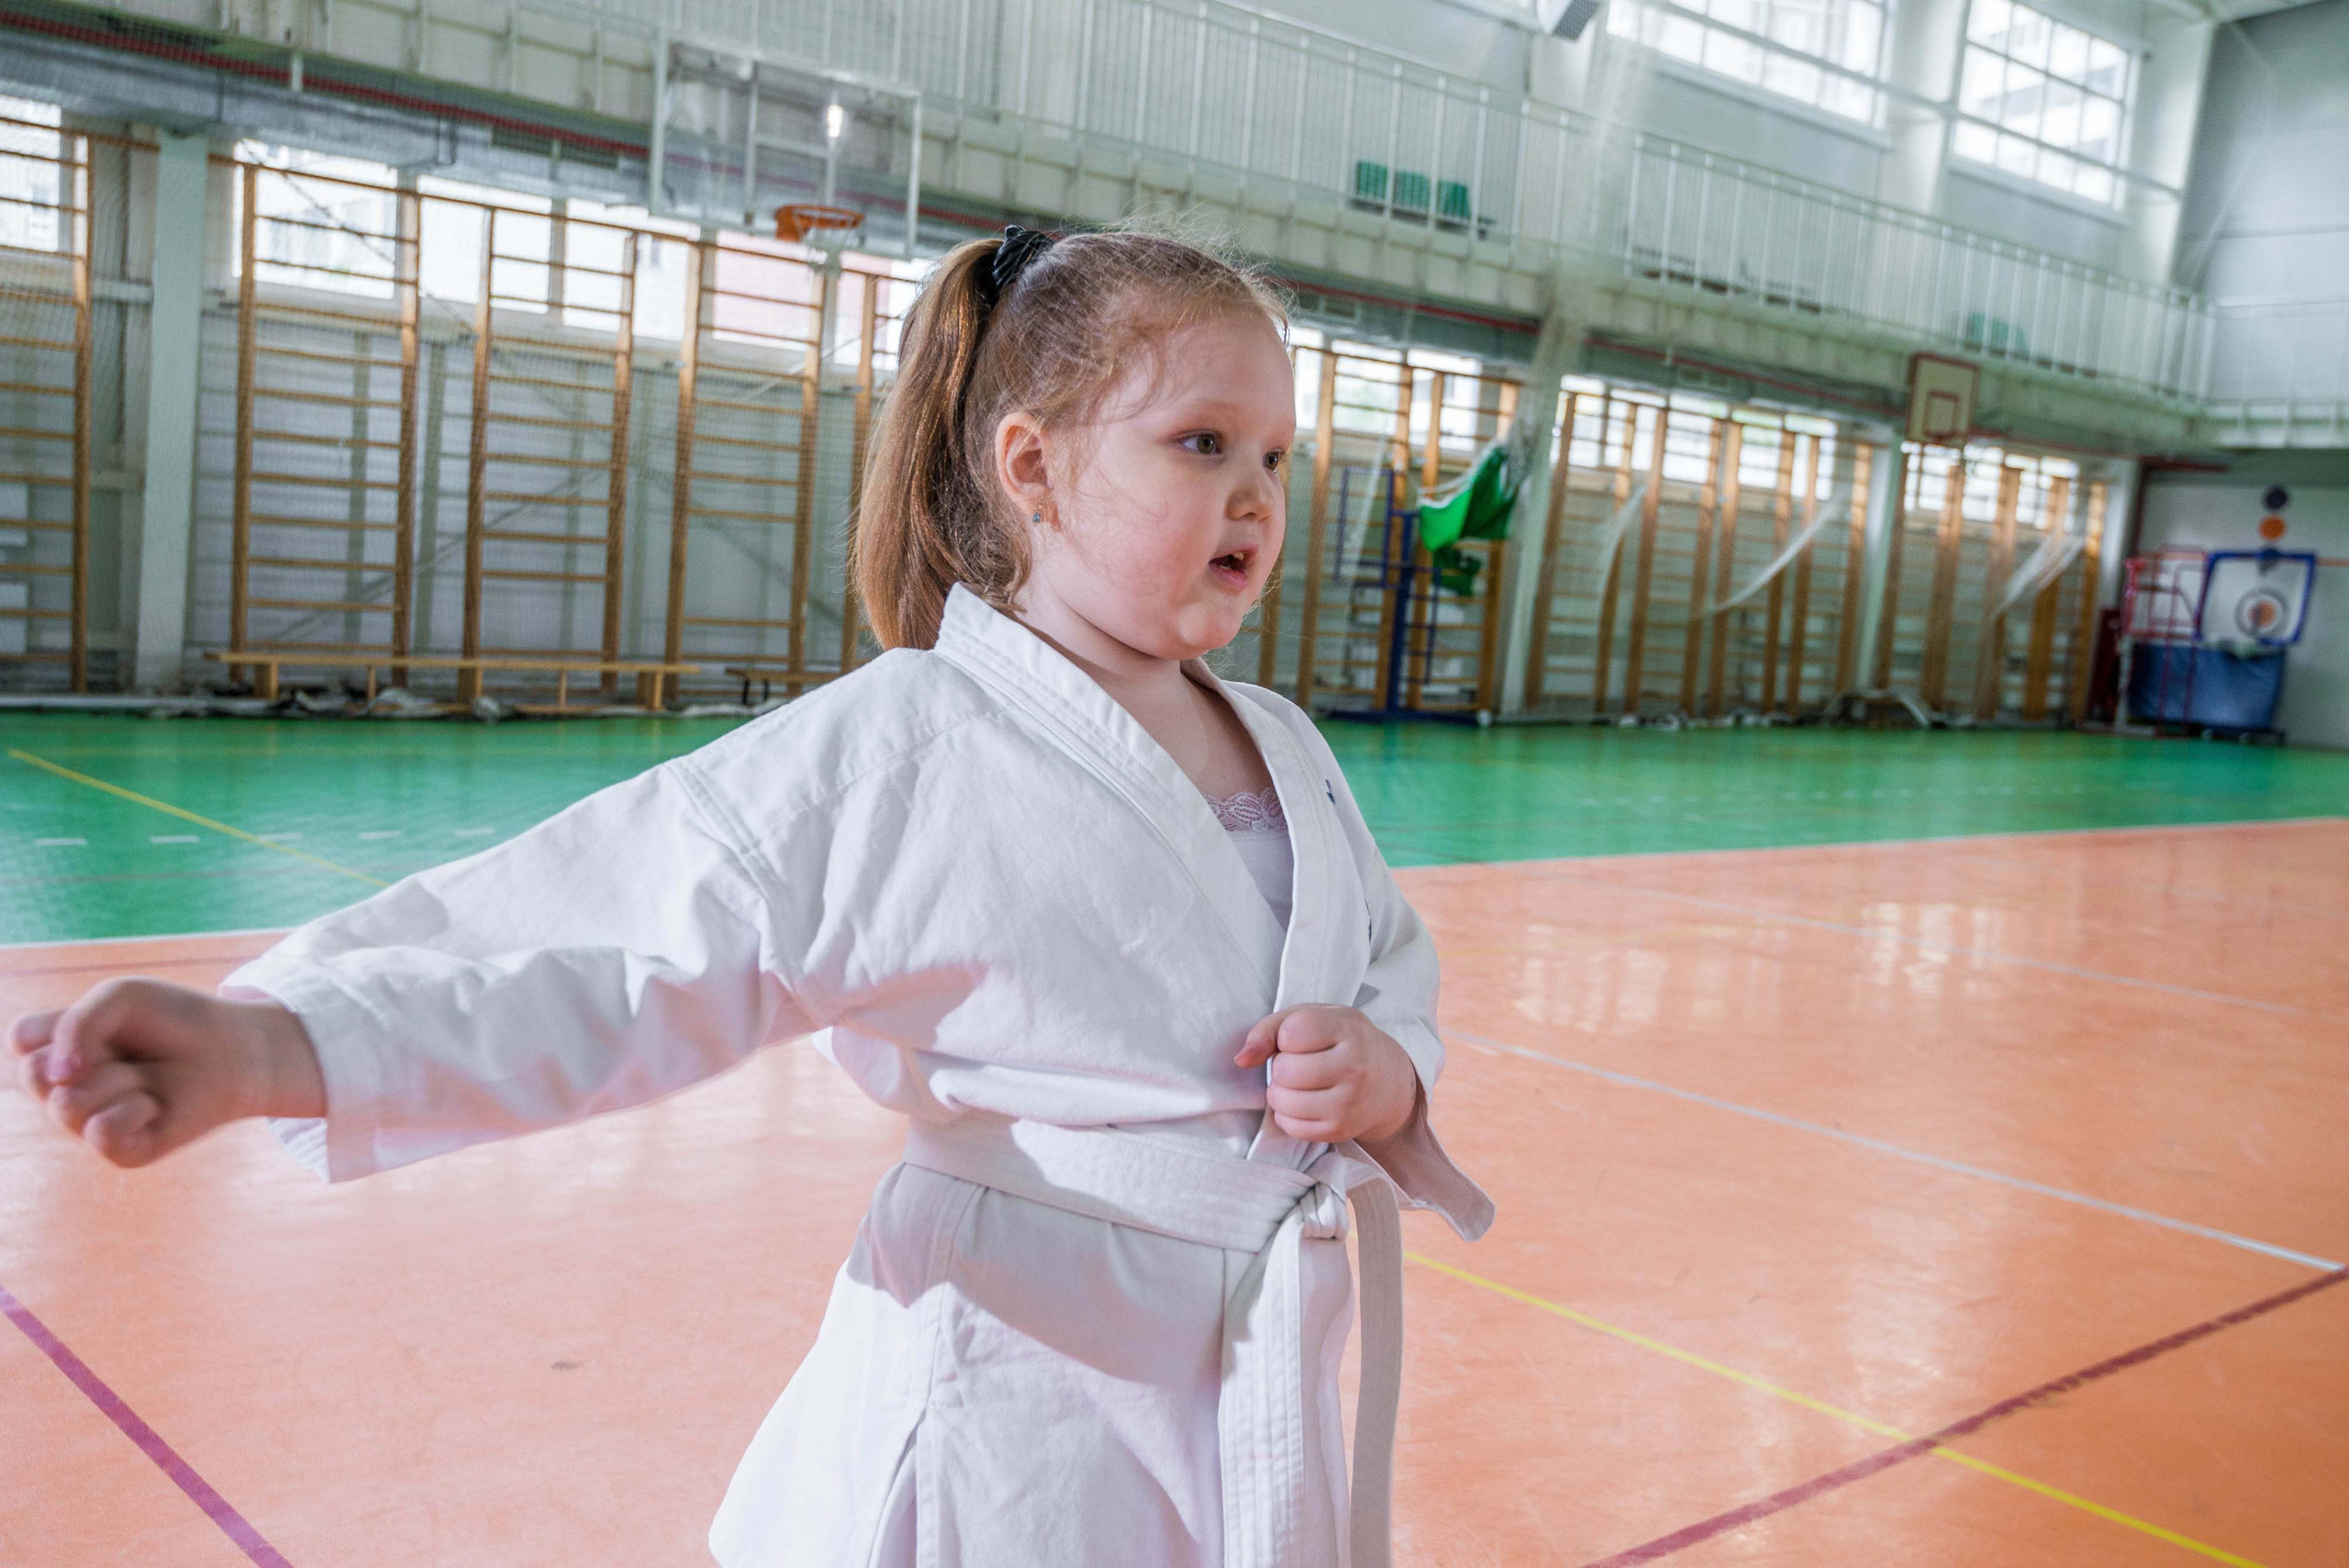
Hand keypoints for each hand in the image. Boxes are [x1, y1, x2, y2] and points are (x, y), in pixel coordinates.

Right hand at [9, 978, 324, 1167]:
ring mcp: (88, 1124)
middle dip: (91, 1052)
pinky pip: (100, 1132)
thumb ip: (74, 1024)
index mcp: (56, 1053)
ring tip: (148, 1077)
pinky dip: (134, 1109)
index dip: (62, 1022)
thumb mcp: (120, 998)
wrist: (233, 1048)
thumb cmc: (173, 1021)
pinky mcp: (120, 1151)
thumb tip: (58, 1079)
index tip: (109, 1019)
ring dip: (119, 1079)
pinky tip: (156, 1104)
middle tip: (129, 1051)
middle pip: (35, 1076)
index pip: (21, 1038)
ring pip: (68, 1105)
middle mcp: (65, 1092)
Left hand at [1233, 1004, 1420, 1147]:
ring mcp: (1349, 1103)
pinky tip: (1303, 1102)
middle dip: (1281, 1066)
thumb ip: (1271, 1028)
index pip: (1291, 1033)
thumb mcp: (1314, 1017)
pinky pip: (1290, 1126)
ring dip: (1279, 1091)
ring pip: (1283, 1100)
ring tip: (1298, 1083)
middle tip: (1299, 1063)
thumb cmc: (1341, 1041)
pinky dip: (1286, 1114)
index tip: (1301, 1039)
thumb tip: (1241, 1060)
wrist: (1387, 1080)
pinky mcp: (1340, 1130)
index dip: (1284, 1037)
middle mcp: (1354, 1067)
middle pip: (1284, 1070)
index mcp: (1348, 1029)